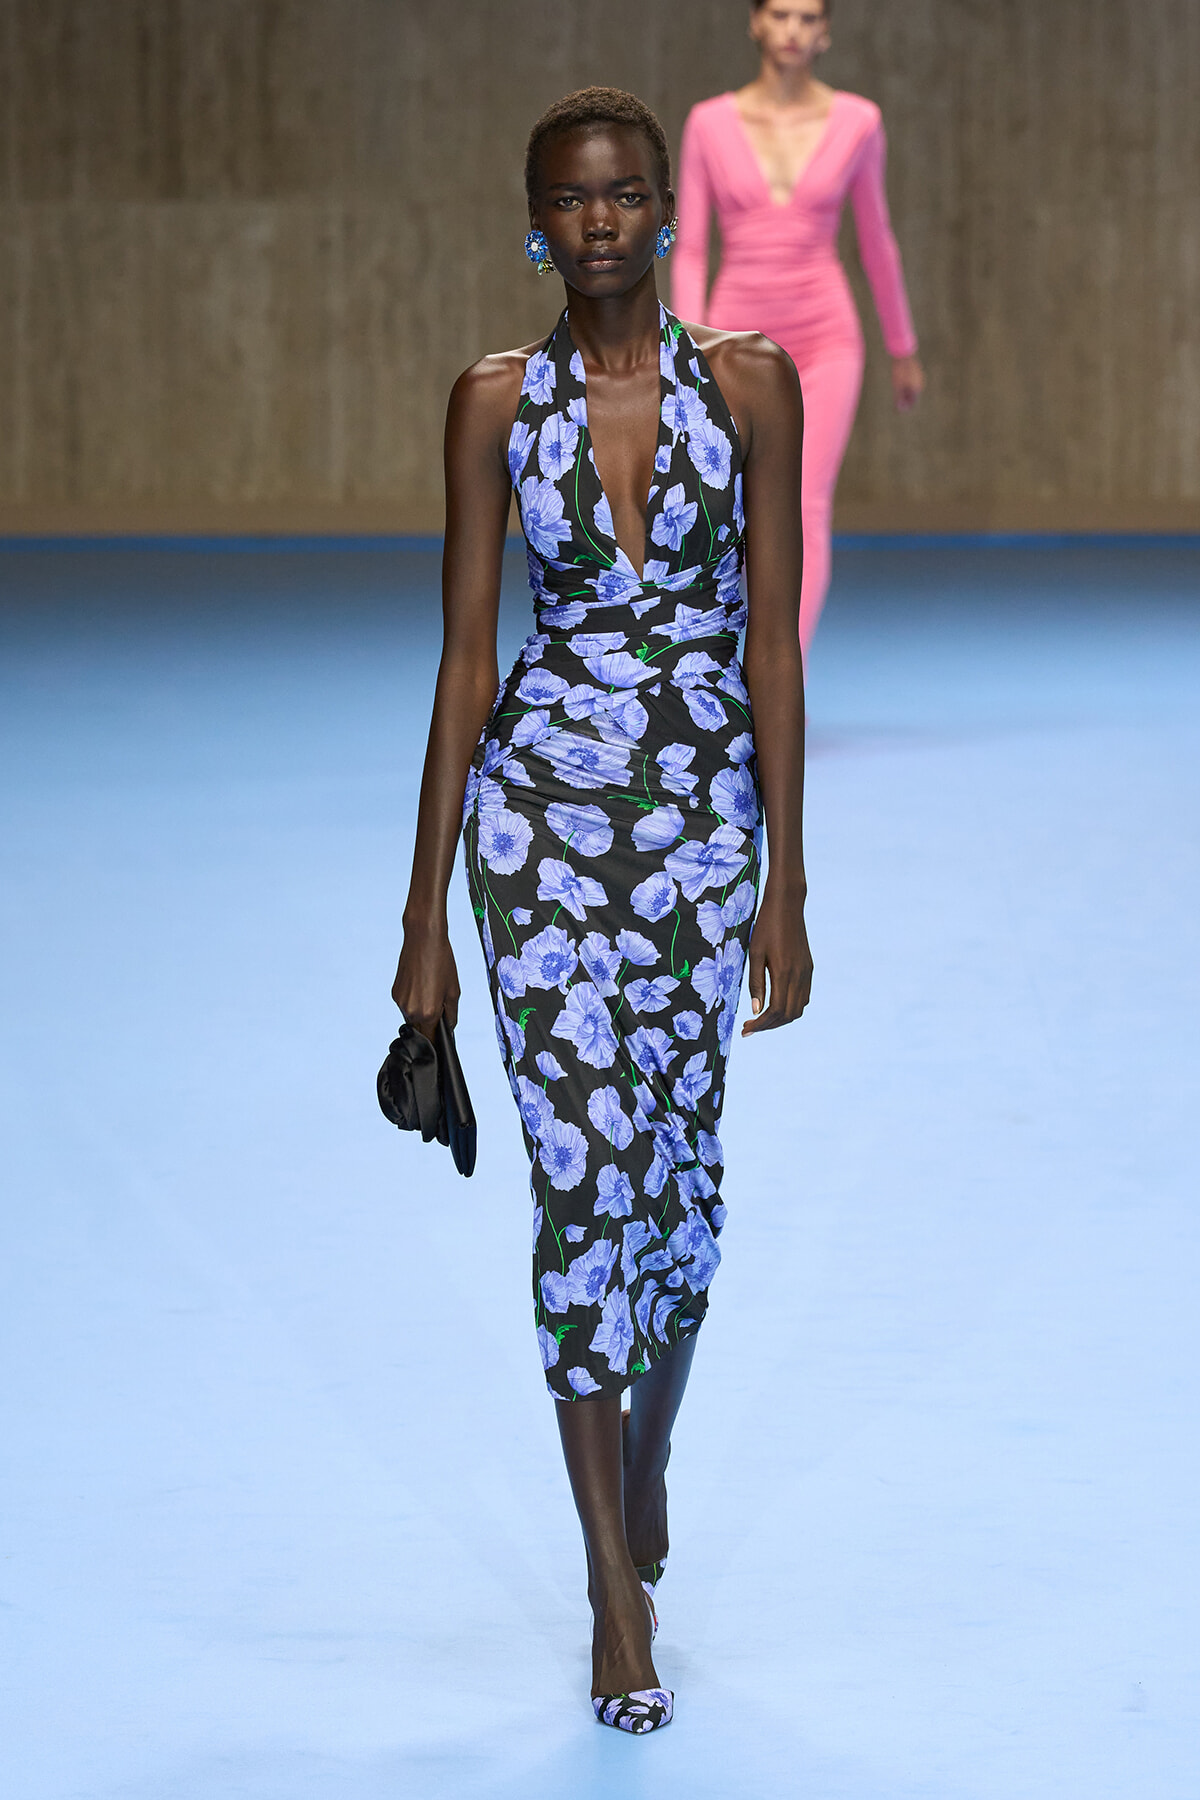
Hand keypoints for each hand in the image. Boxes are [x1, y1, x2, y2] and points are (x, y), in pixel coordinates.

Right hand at [391, 916, 460, 1039]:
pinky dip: (413, 1001)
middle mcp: (411, 1011)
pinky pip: (405, 1005)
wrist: (423, 939)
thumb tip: (448, 1027)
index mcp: (429, 1013)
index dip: (436, 1041)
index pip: (430, 1039)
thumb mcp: (454, 990)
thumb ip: (451, 1014)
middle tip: (438, 1009)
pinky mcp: (394, 993)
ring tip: (430, 991)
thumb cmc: (442, 961)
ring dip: (420, 1012)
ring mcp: (400, 1002)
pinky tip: (420, 985)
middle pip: (419, 1030)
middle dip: (429, 1025)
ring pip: (411, 1017)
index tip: (440, 1042)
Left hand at [742, 889, 812, 1035]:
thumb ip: (756, 983)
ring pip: (798, 1008)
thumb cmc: (765, 927)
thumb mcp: (754, 953)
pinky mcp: (809, 968)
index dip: (761, 1025)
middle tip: (750, 1027)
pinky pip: (804, 996)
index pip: (776, 1011)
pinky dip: (791, 1007)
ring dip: (781, 1019)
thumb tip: (756, 1011)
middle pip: (788, 1015)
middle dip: (769, 1026)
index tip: (746, 1029)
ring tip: (762, 1019)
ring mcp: (806, 973)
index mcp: (784, 973)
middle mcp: (799, 976)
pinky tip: (775, 1004)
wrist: (787, 905)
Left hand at [891, 354, 924, 412]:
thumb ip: (898, 398)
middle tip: (898, 404)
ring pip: (914, 388)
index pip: (913, 403)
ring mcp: (920, 377)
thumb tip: (899, 409)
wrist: (903, 354)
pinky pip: (913, 382)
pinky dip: (908, 386)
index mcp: (916, 389)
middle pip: (914, 396)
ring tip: (900, 395)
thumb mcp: (897, 386)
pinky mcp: (917, 372)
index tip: (899, 410)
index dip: (906, 408)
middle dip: (907, 401)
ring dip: (907, 393)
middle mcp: (920, 384)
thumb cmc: (899, 371)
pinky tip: (902, 384)